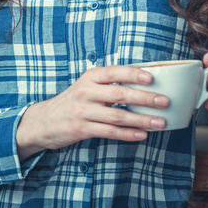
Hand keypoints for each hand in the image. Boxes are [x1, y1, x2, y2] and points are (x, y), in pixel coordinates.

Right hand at [16, 65, 169, 159]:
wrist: (43, 121)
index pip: (114, 72)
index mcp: (90, 77)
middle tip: (164, 101)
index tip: (152, 78)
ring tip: (160, 122)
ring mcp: (83, 111)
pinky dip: (127, 134)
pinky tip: (141, 135)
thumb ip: (109, 84)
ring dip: (141, 120)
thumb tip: (145, 84)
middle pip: (120, 94)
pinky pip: (109, 132)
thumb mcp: (87, 86)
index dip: (133, 74)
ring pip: (117, 116)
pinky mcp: (82, 130)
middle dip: (145, 98)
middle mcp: (86, 92)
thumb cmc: (73, 101)